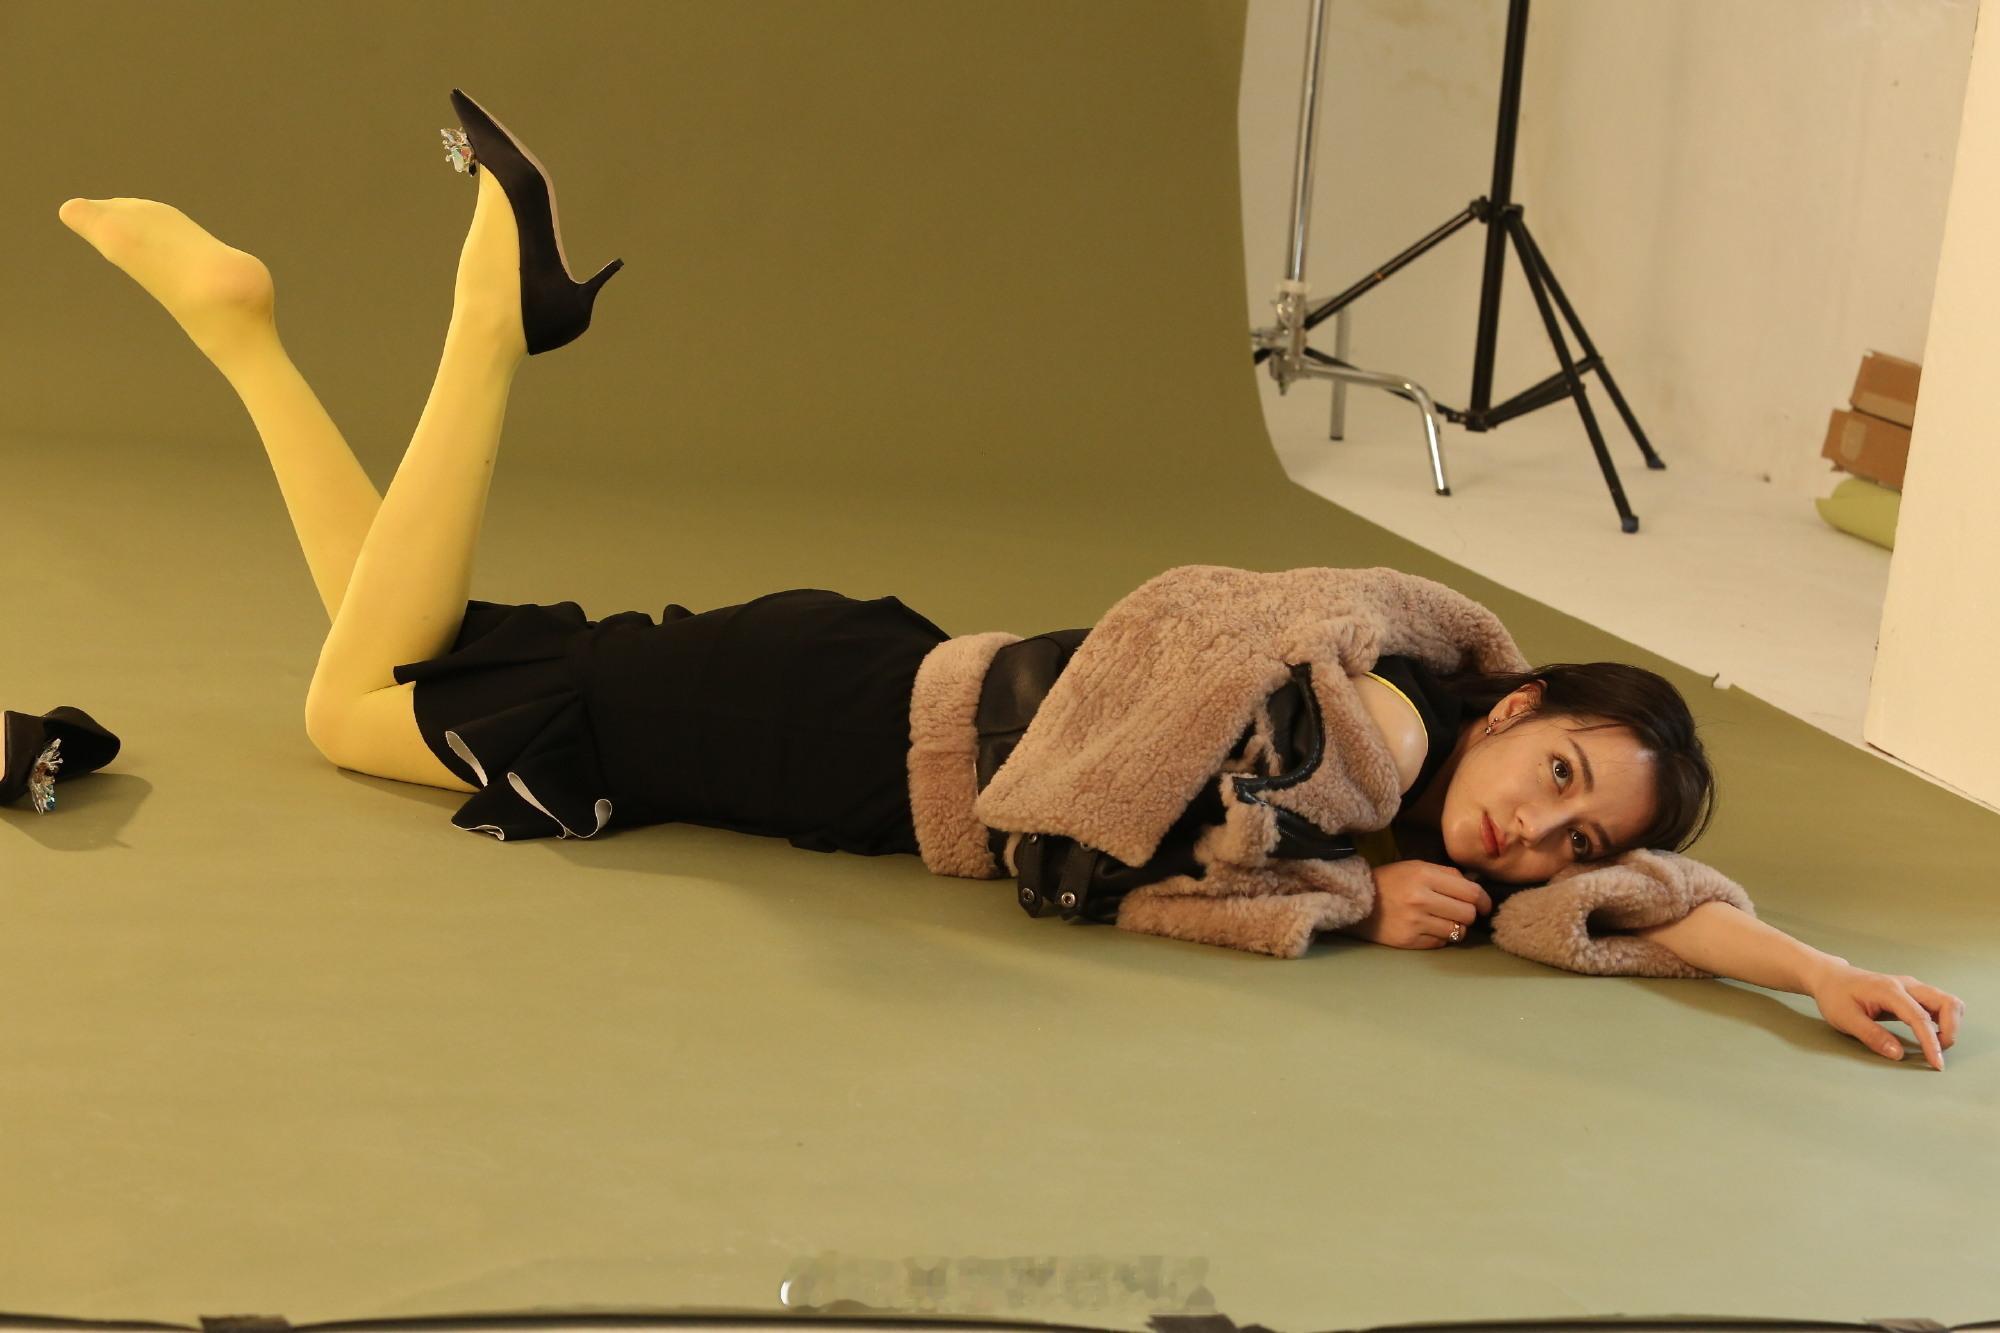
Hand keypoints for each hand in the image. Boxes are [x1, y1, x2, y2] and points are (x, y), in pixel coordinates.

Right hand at [1343, 859, 1492, 949]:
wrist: (1357, 900)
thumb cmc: (1391, 881)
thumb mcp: (1416, 867)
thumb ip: (1446, 875)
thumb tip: (1475, 889)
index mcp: (1424, 876)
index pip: (1470, 892)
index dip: (1484, 901)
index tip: (1484, 905)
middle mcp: (1421, 899)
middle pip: (1467, 914)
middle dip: (1469, 914)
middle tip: (1461, 913)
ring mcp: (1415, 922)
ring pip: (1457, 931)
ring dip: (1456, 927)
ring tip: (1445, 921)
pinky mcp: (1409, 940)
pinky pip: (1440, 943)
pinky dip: (1440, 937)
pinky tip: (1430, 929)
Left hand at [1808, 963, 1964, 1069]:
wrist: (1831, 977)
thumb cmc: (1835, 996)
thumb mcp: (1845, 1018)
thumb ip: (1872, 1036)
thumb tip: (1898, 1054)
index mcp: (1889, 990)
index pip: (1920, 1017)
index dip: (1931, 1042)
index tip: (1936, 1063)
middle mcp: (1906, 985)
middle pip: (1947, 1002)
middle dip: (1951, 1030)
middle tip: (1938, 1051)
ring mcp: (1912, 987)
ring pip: (1948, 1002)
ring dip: (1950, 1024)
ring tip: (1935, 1044)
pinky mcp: (1914, 993)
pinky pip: (1940, 1004)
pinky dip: (1944, 1020)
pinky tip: (1932, 1034)